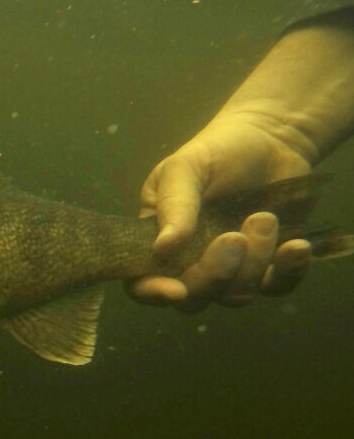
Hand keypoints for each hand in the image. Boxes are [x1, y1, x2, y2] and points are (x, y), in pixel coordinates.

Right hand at [127, 111, 314, 310]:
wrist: (271, 140)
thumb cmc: (216, 151)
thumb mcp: (184, 169)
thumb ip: (174, 206)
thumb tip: (162, 249)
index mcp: (157, 242)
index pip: (142, 283)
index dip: (153, 293)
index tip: (176, 289)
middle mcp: (190, 263)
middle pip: (193, 298)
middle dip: (214, 275)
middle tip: (234, 237)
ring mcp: (231, 269)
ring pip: (237, 295)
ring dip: (254, 261)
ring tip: (265, 218)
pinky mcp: (269, 267)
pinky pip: (277, 287)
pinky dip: (289, 272)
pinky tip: (295, 246)